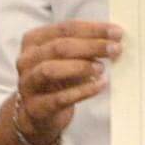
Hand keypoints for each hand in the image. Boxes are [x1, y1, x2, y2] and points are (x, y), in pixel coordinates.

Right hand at [11, 20, 122, 144]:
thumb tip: (114, 40)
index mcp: (34, 40)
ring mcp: (28, 84)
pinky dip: (82, 91)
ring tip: (101, 68)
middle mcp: (27, 60)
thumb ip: (84, 48)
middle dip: (91, 46)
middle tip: (115, 49)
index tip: (117, 32)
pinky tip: (99, 86)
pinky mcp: (36, 107)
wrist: (38, 115)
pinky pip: (59, 98)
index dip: (93, 29)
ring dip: (80, 67)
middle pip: (59, 47)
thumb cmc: (57, 80)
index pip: (66, 29)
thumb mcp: (66, 60)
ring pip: (51, 69)